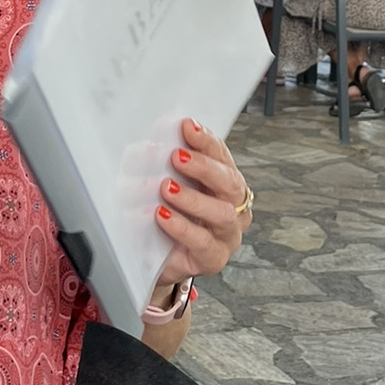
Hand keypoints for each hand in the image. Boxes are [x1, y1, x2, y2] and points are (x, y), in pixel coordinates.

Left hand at [151, 118, 250, 292]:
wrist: (157, 257)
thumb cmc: (167, 215)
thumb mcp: (164, 183)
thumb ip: (163, 165)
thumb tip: (151, 144)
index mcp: (225, 183)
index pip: (222, 157)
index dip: (206, 141)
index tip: (187, 127)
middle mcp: (234, 207)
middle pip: (230, 183)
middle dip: (204, 166)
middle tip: (176, 156)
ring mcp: (227, 235)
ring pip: (222, 213)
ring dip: (193, 198)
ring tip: (166, 188)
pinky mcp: (214, 258)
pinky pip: (203, 242)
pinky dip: (182, 227)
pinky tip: (163, 216)